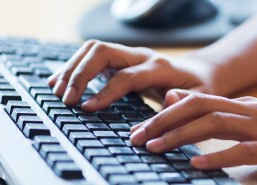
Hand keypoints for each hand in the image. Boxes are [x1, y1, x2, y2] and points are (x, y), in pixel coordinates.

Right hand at [48, 40, 215, 110]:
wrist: (200, 74)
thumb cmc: (200, 90)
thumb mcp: (199, 99)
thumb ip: (184, 102)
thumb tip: (168, 101)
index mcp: (160, 68)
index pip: (127, 76)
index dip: (106, 92)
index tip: (87, 108)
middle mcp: (142, 56)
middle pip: (103, 52)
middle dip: (80, 74)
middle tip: (66, 99)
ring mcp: (129, 55)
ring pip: (94, 50)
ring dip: (72, 68)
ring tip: (57, 91)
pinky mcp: (119, 60)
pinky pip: (92, 56)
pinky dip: (73, 67)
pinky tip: (59, 82)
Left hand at [130, 89, 256, 178]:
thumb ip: (232, 116)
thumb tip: (202, 113)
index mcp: (245, 106)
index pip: (197, 102)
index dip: (165, 114)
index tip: (140, 128)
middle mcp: (250, 111)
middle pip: (198, 109)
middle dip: (162, 122)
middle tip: (135, 137)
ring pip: (214, 125)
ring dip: (180, 137)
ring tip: (154, 148)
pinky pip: (242, 150)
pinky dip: (217, 156)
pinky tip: (197, 165)